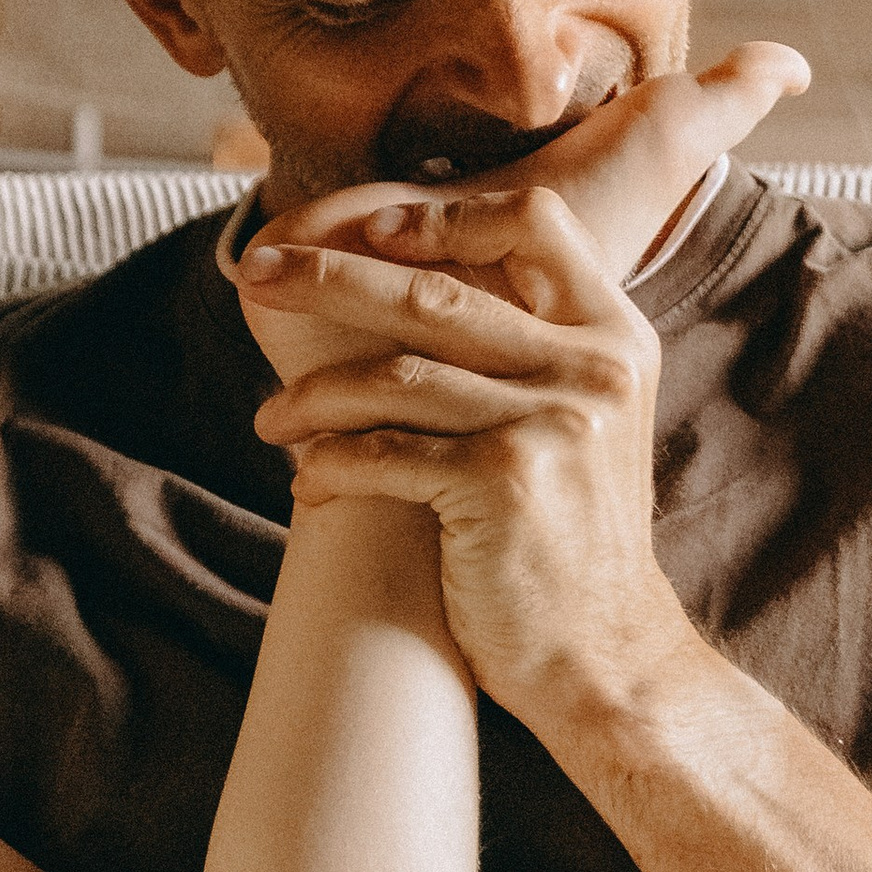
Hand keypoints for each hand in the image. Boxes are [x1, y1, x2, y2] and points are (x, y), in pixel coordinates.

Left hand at [217, 51, 803, 734]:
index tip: (366, 230)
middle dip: (327, 278)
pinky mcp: (506, 484)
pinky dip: (331, 467)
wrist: (605, 656)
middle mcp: (594, 368)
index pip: (533, 222)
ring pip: (394, 377)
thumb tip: (400, 286)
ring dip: (312, 399)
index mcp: (615, 338)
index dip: (442, 214)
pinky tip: (310, 486)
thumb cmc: (568, 541)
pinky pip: (384, 453)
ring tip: (272, 422)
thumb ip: (527, 353)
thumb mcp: (581, 424)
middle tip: (256, 275)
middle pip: (434, 291)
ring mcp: (553, 423)